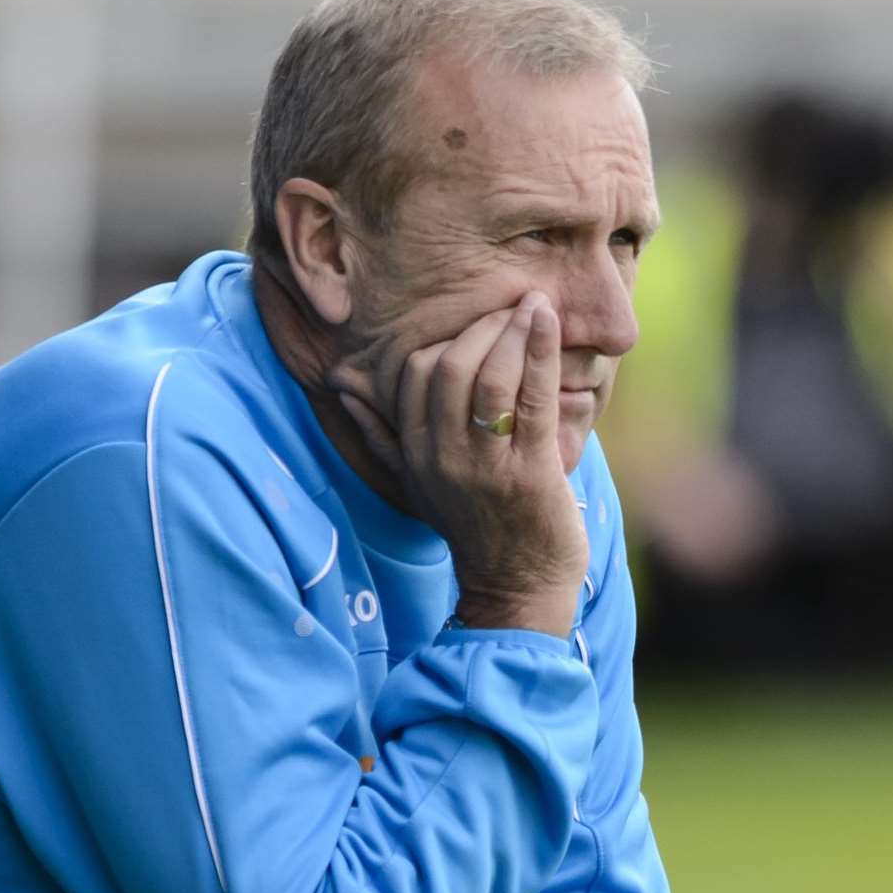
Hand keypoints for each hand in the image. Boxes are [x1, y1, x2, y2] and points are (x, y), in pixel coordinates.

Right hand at [337, 292, 587, 637]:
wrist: (517, 588)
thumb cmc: (474, 527)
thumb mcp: (416, 485)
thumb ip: (382, 439)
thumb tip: (343, 393)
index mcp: (416, 454)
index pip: (414, 374)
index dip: (445, 337)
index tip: (477, 320)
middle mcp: (443, 459)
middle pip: (449, 367)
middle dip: (481, 325)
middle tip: (512, 305)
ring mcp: (485, 468)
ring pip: (489, 377)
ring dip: (513, 331)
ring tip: (535, 305)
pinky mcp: (529, 473)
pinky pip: (531, 398)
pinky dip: (540, 351)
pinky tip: (548, 322)